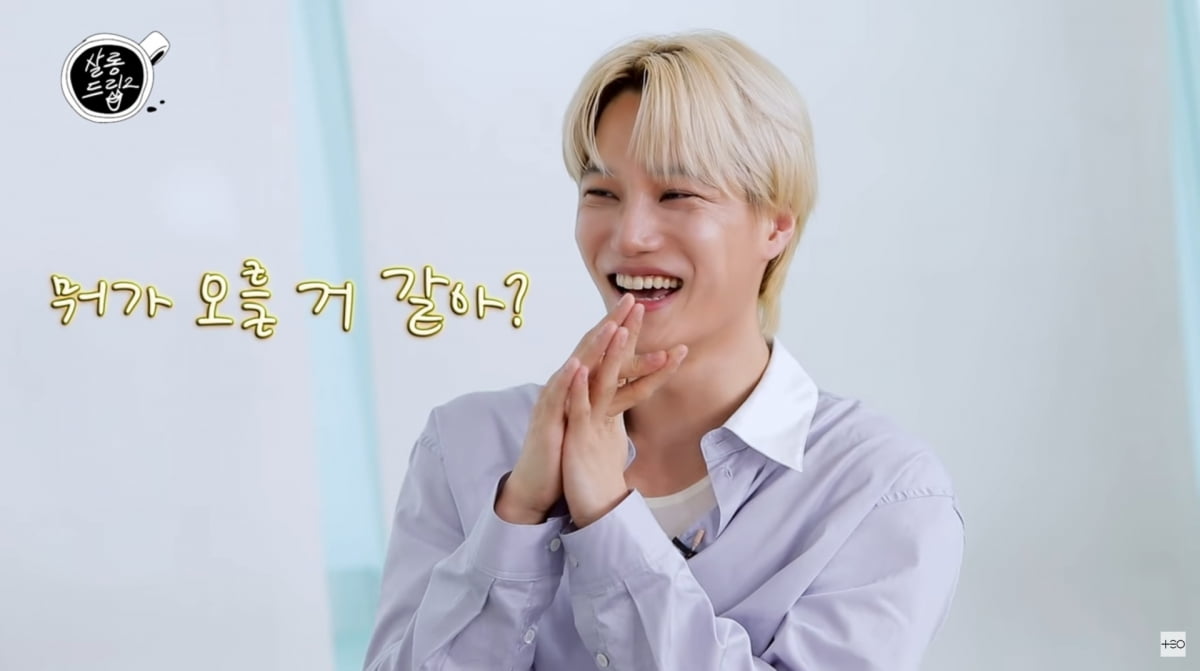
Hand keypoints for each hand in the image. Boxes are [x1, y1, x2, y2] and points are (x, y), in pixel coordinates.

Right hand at [496, 295, 670, 523]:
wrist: (537, 483)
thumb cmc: (563, 453)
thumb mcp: (590, 423)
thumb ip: (604, 403)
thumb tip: (622, 391)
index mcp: (579, 387)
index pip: (603, 352)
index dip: (622, 330)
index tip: (642, 308)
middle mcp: (566, 387)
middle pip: (591, 349)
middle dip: (612, 324)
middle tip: (632, 301)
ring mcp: (554, 401)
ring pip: (576, 367)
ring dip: (593, 346)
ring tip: (611, 326)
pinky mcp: (546, 420)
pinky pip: (556, 397)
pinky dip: (567, 380)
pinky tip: (576, 365)